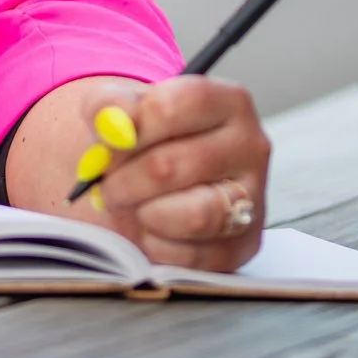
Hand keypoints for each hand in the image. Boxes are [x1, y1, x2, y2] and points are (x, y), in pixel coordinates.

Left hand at [89, 76, 270, 271]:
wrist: (161, 181)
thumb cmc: (148, 138)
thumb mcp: (125, 108)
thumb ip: (110, 105)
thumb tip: (112, 124)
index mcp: (228, 102)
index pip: (171, 107)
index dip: (126, 128)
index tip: (103, 140)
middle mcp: (251, 147)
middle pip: (169, 167)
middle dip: (123, 181)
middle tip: (106, 184)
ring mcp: (253, 198)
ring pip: (194, 216)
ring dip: (144, 214)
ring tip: (131, 205)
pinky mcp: (243, 245)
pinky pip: (193, 255)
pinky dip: (159, 246)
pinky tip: (152, 228)